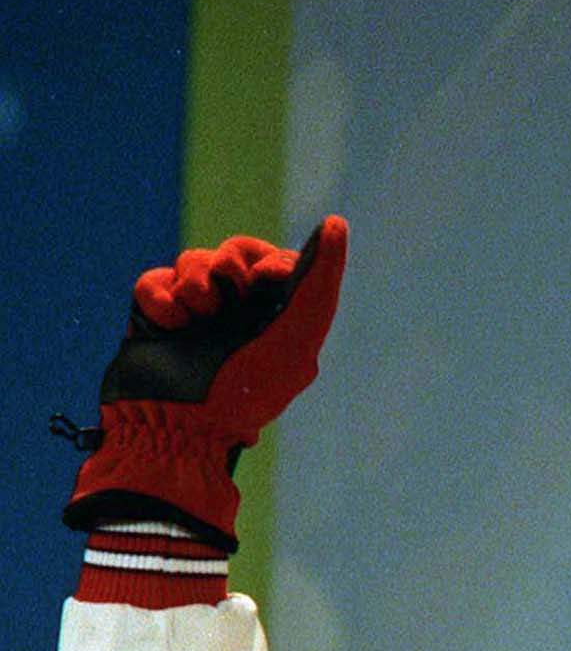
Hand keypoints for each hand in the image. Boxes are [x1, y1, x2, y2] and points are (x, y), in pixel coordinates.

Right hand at [65, 216, 350, 546]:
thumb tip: (335, 224)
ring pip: (194, 260)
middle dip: (228, 266)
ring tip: (194, 323)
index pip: (277, 262)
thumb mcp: (295, 343)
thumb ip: (319, 288)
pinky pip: (155, 279)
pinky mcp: (155, 315)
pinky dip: (161, 299)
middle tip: (224, 300)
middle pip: (234, 252)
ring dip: (193, 287)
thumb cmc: (241, 393)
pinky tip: (169, 328)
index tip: (265, 279)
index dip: (268, 261)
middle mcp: (240, 313)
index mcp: (279, 320)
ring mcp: (196, 313)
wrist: (172, 427)